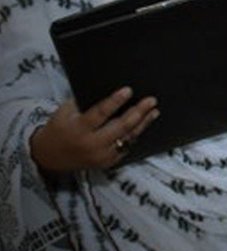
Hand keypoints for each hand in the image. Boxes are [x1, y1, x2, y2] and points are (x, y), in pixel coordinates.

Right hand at [30, 87, 158, 173]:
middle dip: (138, 112)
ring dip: (143, 124)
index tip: (128, 90)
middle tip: (151, 100)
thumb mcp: (65, 112)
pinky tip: (143, 125)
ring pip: (127, 138)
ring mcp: (101, 156)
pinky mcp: (107, 163)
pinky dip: (135, 135)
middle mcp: (91, 144)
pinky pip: (126, 148)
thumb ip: (84, 102)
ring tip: (154, 111)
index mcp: (78, 129)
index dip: (115, 101)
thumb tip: (108, 88)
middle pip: (120, 127)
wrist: (49, 156)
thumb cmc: (59, 128)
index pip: (99, 114)